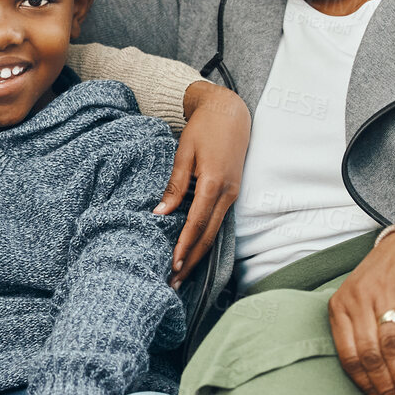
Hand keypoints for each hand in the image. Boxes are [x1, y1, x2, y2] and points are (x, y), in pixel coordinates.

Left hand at [156, 81, 249, 285]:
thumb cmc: (204, 128)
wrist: (230, 112)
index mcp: (215, 183)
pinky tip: (194, 251)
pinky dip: (206, 238)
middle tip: (175, 282)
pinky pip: (218, 221)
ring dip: (199, 253)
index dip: (185, 246)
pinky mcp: (233, 193)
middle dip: (192, 260)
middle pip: (209, 235)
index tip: (173, 265)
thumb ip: (175, 185)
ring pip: (215, 231)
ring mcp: (233, 194)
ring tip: (182, 274)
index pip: (197, 223)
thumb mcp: (184, 153)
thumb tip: (161, 213)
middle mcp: (228, 193)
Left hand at [326, 212, 394, 394]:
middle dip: (388, 392)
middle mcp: (356, 297)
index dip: (369, 390)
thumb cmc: (390, 283)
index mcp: (340, 308)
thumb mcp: (368, 307)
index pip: (350, 358)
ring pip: (390, 341)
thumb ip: (368, 340)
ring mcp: (382, 287)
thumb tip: (380, 393)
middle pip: (370, 354)